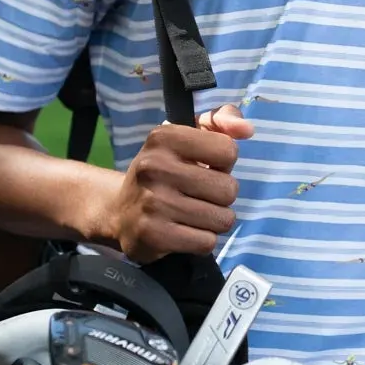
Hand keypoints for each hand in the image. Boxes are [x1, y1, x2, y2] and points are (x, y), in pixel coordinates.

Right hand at [109, 105, 252, 260]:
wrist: (118, 212)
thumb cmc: (164, 171)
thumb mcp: (186, 136)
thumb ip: (220, 121)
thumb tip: (246, 129)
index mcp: (164, 137)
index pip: (228, 150)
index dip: (223, 163)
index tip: (204, 166)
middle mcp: (155, 167)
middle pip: (229, 189)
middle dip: (221, 196)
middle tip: (197, 195)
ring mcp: (153, 203)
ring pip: (222, 219)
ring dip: (214, 221)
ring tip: (191, 214)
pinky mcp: (154, 235)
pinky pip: (207, 242)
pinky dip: (201, 241)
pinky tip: (183, 232)